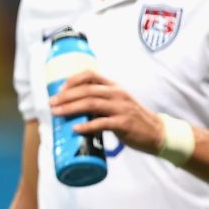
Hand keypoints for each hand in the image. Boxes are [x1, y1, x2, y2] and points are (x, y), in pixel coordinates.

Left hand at [49, 70, 163, 153]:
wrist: (156, 133)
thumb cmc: (133, 119)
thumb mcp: (118, 104)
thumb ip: (101, 102)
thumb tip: (75, 108)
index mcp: (114, 87)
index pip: (90, 75)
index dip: (72, 80)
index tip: (59, 90)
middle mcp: (117, 94)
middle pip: (86, 90)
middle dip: (66, 96)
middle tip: (52, 104)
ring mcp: (121, 108)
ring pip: (91, 104)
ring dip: (71, 108)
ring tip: (57, 113)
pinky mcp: (124, 124)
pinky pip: (102, 123)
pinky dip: (87, 126)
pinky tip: (76, 129)